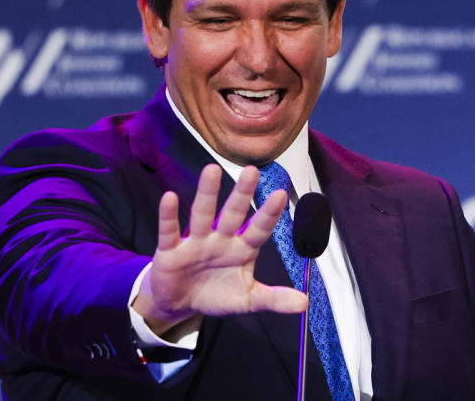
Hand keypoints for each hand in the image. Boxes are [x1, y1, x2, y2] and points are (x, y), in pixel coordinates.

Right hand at [132, 164, 307, 336]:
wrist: (181, 304)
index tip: (281, 195)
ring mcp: (196, 242)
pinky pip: (170, 231)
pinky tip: (170, 197)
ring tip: (212, 170)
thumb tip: (305, 304)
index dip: (269, 214)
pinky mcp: (171, 251)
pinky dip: (169, 216)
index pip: (258, 229)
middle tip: (252, 171)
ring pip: (202, 214)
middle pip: (233, 214)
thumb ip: (275, 299)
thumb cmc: (216, 294)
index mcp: (242, 249)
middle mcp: (221, 240)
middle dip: (242, 194)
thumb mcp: (248, 300)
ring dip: (207, 193)